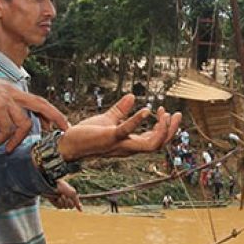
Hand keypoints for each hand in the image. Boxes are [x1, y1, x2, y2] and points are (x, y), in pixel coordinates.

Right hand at [0, 69, 68, 151]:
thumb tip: (3, 118)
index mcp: (9, 88)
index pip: (35, 99)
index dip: (47, 112)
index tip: (54, 125)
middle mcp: (10, 91)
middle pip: (41, 104)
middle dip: (55, 117)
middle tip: (64, 130)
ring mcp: (5, 99)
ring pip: (24, 123)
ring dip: (17, 140)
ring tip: (8, 149)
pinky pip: (7, 130)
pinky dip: (1, 140)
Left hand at [47, 180, 81, 210]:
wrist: (54, 185)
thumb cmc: (64, 187)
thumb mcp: (73, 194)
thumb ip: (77, 202)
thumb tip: (81, 211)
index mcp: (71, 196)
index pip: (76, 204)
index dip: (78, 205)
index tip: (80, 208)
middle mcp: (66, 200)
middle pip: (71, 207)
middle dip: (70, 202)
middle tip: (67, 197)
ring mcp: (61, 202)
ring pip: (66, 207)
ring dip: (64, 201)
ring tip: (62, 195)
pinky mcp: (55, 204)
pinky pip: (60, 207)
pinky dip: (60, 202)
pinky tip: (58, 198)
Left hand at [57, 94, 181, 160]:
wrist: (68, 144)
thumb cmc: (87, 135)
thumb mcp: (108, 119)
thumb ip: (121, 109)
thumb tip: (132, 96)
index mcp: (130, 143)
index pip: (155, 140)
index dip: (165, 128)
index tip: (166, 111)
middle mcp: (128, 147)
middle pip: (159, 145)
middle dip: (171, 130)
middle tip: (176, 114)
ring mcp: (120, 144)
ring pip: (150, 145)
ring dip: (161, 130)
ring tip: (164, 114)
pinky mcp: (109, 137)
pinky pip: (127, 131)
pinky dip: (137, 121)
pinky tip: (145, 110)